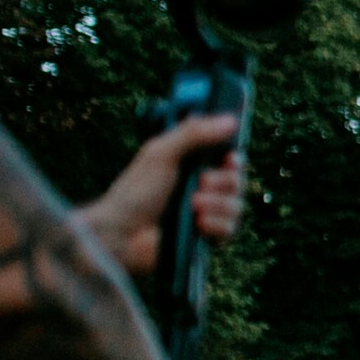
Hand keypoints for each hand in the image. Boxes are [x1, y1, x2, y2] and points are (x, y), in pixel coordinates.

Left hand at [80, 113, 245, 277]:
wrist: (121, 232)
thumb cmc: (135, 191)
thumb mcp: (160, 153)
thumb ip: (193, 133)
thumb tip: (231, 120)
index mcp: (195, 166)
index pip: (230, 158)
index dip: (235, 158)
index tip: (229, 159)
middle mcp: (206, 190)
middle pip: (237, 181)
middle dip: (222, 181)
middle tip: (201, 182)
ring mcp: (209, 215)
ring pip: (236, 206)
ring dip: (217, 204)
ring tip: (193, 205)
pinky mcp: (208, 238)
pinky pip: (230, 229)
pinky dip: (215, 224)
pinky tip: (197, 223)